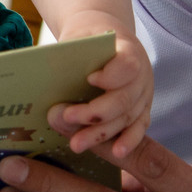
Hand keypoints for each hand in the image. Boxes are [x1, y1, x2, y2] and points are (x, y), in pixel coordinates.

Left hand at [45, 23, 153, 160]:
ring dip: (102, 133)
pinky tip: (116, 153)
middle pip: (124, 99)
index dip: (111, 76)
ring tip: (76, 144)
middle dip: (96, 113)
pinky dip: (127, 141)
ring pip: (127, 118)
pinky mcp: (141, 111)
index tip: (90, 79)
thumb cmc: (89, 41)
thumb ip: (68, 58)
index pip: (127, 65)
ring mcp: (144, 95)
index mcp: (128, 50)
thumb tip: (47, 81)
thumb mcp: (79, 39)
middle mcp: (142, 75)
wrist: (108, 40)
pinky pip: (137, 128)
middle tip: (68, 117)